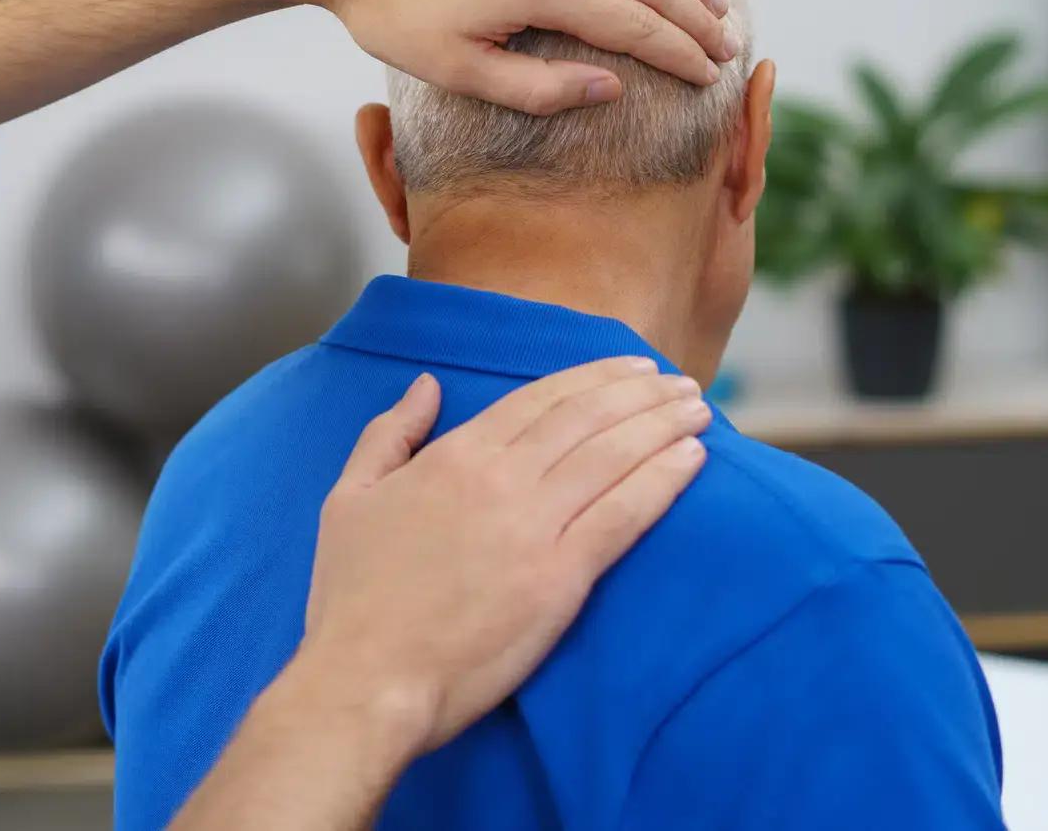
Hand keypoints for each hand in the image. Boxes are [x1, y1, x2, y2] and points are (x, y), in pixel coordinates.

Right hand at [293, 359, 710, 759]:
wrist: (368, 679)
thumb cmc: (353, 598)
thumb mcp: (349, 498)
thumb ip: (389, 434)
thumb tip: (426, 386)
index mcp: (455, 456)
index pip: (539, 400)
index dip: (593, 378)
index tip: (630, 368)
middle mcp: (501, 479)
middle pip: (587, 418)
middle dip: (640, 393)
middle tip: (679, 382)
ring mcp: (534, 526)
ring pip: (613, 456)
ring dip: (662, 425)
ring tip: (698, 407)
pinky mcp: (561, 578)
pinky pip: (624, 516)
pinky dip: (662, 480)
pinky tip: (691, 458)